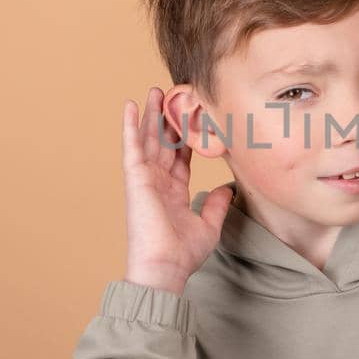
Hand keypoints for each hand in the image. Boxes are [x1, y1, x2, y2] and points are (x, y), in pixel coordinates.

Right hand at [121, 86, 232, 294]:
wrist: (165, 267)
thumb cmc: (183, 254)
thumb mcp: (208, 225)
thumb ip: (216, 204)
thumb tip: (228, 189)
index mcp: (174, 193)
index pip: (181, 158)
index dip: (187, 138)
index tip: (194, 119)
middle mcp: (158, 183)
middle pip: (164, 144)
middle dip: (167, 119)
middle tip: (171, 95)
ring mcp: (145, 179)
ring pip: (149, 139)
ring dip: (151, 115)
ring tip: (155, 92)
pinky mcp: (135, 178)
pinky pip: (132, 147)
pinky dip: (130, 125)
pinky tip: (130, 105)